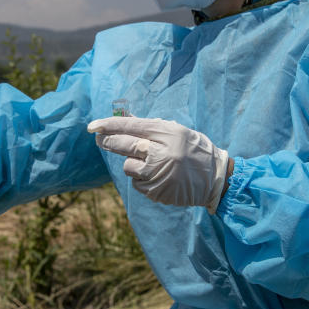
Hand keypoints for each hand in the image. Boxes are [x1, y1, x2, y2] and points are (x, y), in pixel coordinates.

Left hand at [88, 116, 229, 213]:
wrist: (216, 179)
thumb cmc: (194, 150)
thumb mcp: (176, 131)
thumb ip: (150, 126)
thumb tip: (124, 117)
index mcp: (168, 133)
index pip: (132, 126)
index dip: (109, 125)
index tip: (93, 125)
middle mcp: (162, 152)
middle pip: (124, 145)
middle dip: (107, 141)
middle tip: (100, 139)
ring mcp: (159, 173)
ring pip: (128, 166)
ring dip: (132, 164)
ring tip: (149, 164)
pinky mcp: (157, 191)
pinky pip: (137, 183)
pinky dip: (142, 179)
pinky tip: (158, 177)